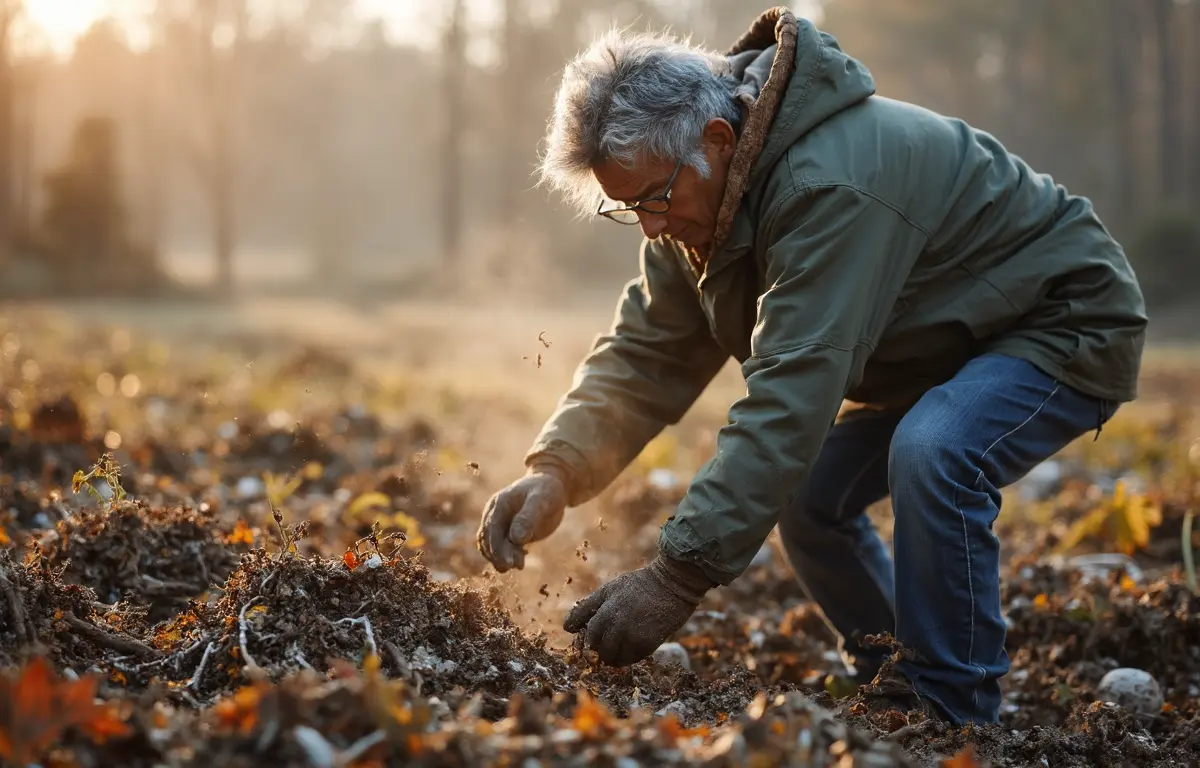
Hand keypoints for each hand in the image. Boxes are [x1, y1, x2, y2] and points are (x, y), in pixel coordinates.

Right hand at [476, 467, 567, 571]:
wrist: (550, 486)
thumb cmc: (547, 491)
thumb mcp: (542, 500)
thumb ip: (528, 517)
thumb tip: (516, 539)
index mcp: (500, 503)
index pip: (492, 529)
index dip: (498, 548)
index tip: (509, 563)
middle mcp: (494, 513)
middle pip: (490, 539)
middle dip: (500, 556)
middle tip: (518, 566)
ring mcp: (499, 522)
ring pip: (492, 545)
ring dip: (500, 558)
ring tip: (520, 565)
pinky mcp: (506, 531)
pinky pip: (500, 547)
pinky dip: (505, 556)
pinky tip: (520, 560)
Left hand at [563, 554, 715, 665]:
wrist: (672, 584)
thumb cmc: (638, 585)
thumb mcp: (609, 589)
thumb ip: (587, 607)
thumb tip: (567, 627)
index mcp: (606, 611)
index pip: (589, 636)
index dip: (590, 640)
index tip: (594, 639)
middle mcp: (618, 626)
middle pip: (601, 651)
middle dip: (602, 650)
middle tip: (609, 644)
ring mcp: (633, 636)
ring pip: (616, 659)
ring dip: (616, 656)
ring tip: (622, 646)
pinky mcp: (649, 644)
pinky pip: (633, 659)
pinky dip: (630, 656)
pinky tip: (634, 645)